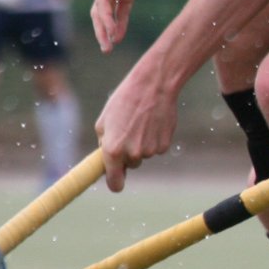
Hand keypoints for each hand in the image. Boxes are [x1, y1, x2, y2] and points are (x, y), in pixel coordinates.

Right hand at [90, 0, 170, 52]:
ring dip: (108, 30)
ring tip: (110, 48)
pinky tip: (120, 37)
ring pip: (108, 14)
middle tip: (106, 49)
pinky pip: (123, 11)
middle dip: (102, 30)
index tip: (110, 33)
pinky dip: (120, 23)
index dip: (105, 18)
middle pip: (100, 12)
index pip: (103, 2)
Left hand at [94, 67, 179, 190]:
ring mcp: (150, 151)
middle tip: (129, 131)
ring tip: (141, 122)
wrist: (154, 85)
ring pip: (144, 155)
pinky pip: (157, 148)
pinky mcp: (164, 145)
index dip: (115, 182)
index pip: (115, 183)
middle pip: (131, 166)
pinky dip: (155, 139)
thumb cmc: (125, 100)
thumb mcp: (104, 120)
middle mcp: (132, 154)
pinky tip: (153, 122)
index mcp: (113, 150)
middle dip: (129, 154)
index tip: (116, 179)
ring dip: (142, 144)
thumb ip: (104, 143)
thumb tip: (106, 159)